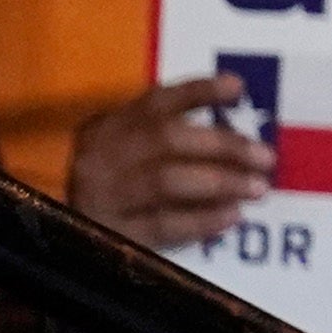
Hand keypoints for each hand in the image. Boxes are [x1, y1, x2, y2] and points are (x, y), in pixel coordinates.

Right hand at [68, 76, 275, 249]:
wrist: (65, 245)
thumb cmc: (110, 192)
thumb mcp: (122, 154)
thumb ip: (160, 137)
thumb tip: (233, 130)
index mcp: (106, 129)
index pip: (155, 102)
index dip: (198, 92)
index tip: (238, 88)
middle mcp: (100, 157)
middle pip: (167, 139)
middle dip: (224, 145)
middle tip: (266, 156)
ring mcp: (103, 196)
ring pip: (168, 180)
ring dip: (221, 182)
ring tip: (258, 188)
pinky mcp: (113, 234)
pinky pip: (164, 224)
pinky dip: (203, 219)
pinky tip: (232, 216)